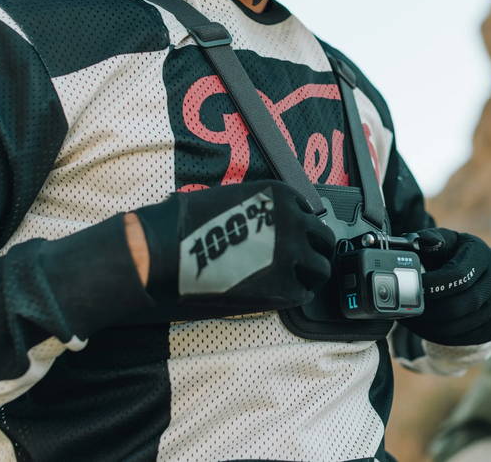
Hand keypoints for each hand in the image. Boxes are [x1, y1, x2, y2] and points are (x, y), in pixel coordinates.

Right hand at [133, 181, 334, 309]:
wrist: (166, 250)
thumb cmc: (189, 223)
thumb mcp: (234, 198)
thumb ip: (262, 210)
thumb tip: (273, 225)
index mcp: (281, 196)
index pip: (311, 213)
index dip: (304, 230)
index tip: (299, 239)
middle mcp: (294, 222)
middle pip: (324, 240)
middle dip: (316, 251)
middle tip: (306, 262)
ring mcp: (291, 255)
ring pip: (322, 268)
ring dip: (312, 275)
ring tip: (299, 281)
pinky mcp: (283, 287)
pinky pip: (305, 293)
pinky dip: (299, 295)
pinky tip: (285, 295)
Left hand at [399, 228, 490, 345]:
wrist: (487, 275)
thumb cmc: (459, 256)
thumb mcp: (448, 242)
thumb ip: (432, 239)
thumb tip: (419, 240)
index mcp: (483, 257)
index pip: (458, 276)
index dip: (431, 285)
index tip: (410, 287)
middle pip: (458, 306)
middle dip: (427, 310)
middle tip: (404, 309)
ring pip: (458, 326)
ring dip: (428, 326)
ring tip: (409, 319)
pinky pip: (462, 339)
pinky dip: (438, 336)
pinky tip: (422, 328)